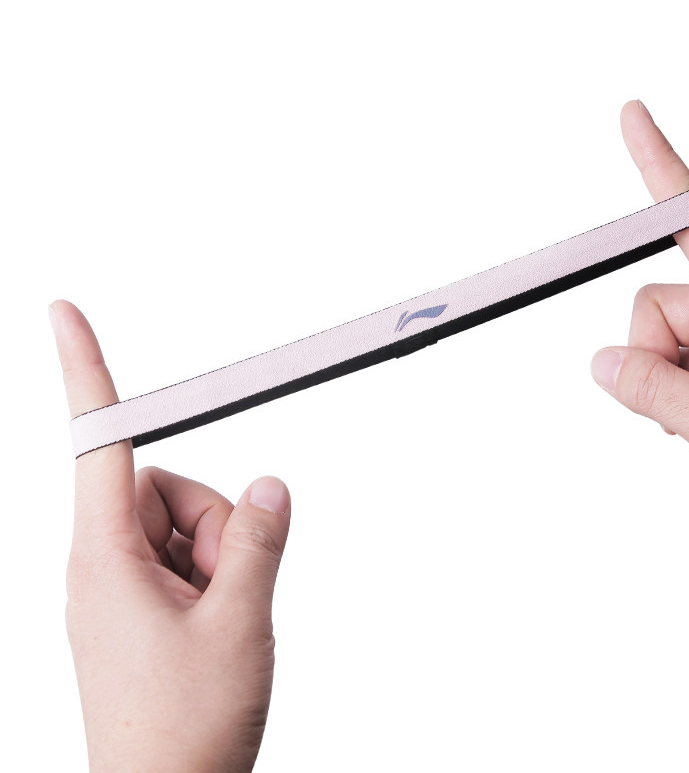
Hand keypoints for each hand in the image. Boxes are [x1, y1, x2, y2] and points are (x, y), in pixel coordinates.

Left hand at [50, 300, 290, 772]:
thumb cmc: (182, 731)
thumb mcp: (238, 627)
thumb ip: (259, 543)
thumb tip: (272, 482)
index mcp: (105, 558)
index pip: (97, 443)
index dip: (86, 372)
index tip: (61, 311)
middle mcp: (102, 562)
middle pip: (166, 483)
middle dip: (214, 521)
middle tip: (228, 587)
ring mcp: (120, 585)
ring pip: (185, 519)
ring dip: (220, 554)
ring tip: (222, 618)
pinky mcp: (139, 603)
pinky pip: (185, 554)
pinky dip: (214, 573)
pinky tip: (215, 624)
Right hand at [591, 100, 688, 522]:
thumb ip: (649, 391)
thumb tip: (602, 363)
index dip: (659, 163)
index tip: (633, 115)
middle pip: (657, 304)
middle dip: (655, 358)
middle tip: (686, 407)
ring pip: (665, 340)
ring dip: (670, 383)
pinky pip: (681, 362)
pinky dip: (680, 393)